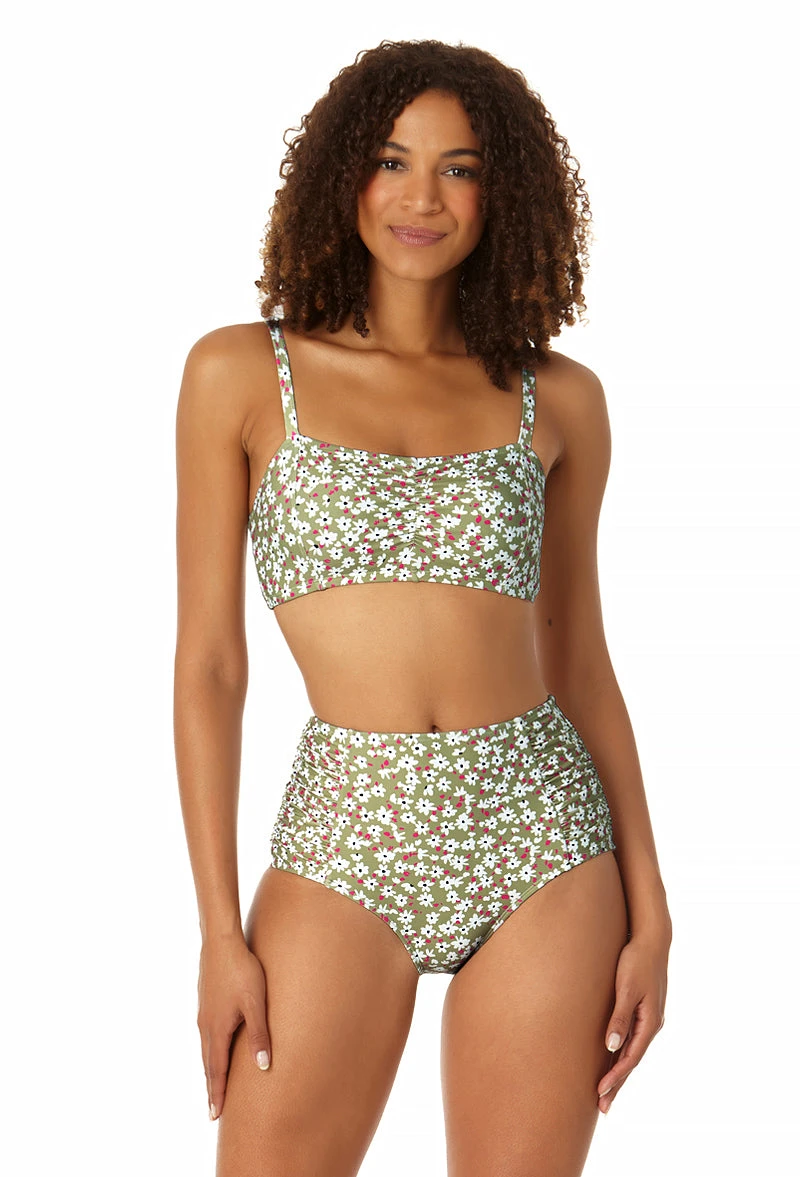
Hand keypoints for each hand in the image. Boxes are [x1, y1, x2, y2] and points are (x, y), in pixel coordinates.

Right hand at [197, 932, 271, 1120]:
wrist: (220, 941)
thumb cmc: (241, 971)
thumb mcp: (255, 1003)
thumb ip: (259, 1034)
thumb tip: (263, 1066)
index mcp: (217, 1030)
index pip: (217, 1070)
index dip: (218, 1093)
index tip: (215, 1115)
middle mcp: (206, 1025)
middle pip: (208, 1063)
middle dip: (212, 1087)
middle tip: (213, 1110)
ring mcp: (204, 1013)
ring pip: (206, 1048)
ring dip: (211, 1069)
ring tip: (214, 1083)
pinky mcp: (206, 1001)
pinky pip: (207, 1034)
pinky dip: (210, 1050)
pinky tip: (215, 1046)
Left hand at [597, 931, 669, 1113]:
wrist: (651, 938)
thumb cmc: (636, 960)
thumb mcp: (626, 988)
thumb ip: (619, 1017)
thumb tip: (611, 1046)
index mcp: (650, 1022)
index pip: (630, 1058)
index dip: (615, 1077)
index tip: (600, 1092)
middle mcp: (651, 1024)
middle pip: (631, 1060)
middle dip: (617, 1084)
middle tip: (602, 1108)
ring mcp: (648, 1018)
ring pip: (631, 1051)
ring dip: (618, 1071)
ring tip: (604, 1092)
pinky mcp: (641, 1010)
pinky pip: (630, 1039)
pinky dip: (620, 1054)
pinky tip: (611, 1061)